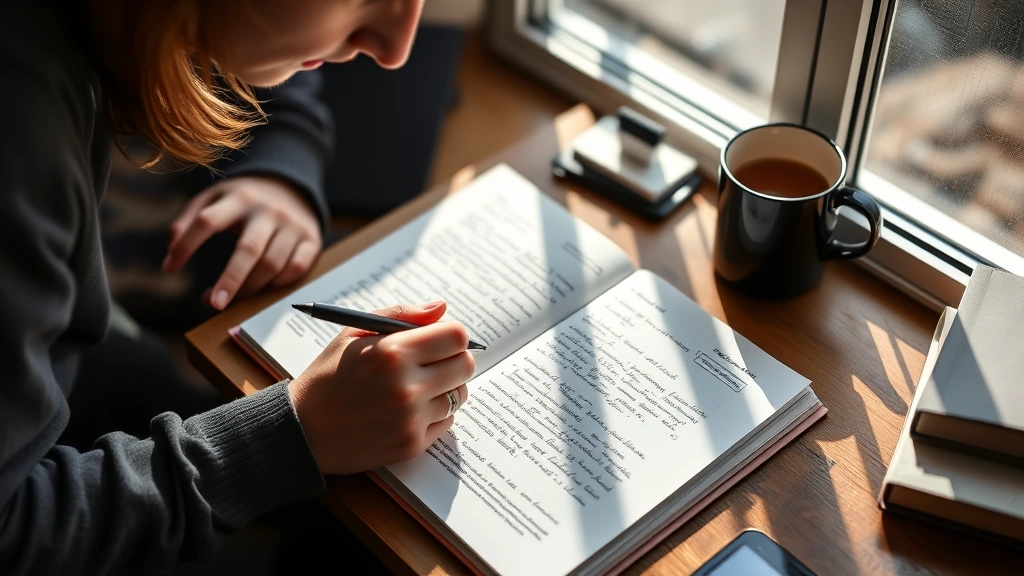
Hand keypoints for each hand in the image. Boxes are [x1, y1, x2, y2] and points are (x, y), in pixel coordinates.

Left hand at [163, 175, 321, 309]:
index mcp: (239, 197)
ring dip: (250, 289)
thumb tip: (171, 251)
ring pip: (272, 265)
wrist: (291, 185)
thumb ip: (190, 220)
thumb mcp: (214, 197)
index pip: (207, 221)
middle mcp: (268, 211)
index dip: (186, 246)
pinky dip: (278, 285)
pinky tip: (262, 289)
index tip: (168, 268)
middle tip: (213, 304)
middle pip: (248, 250)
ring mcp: (293, 226)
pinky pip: (296, 269)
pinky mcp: (312, 240)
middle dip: (230, 280)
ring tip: (232, 299)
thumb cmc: (244, 199)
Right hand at [288, 301, 474, 474]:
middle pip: (465, 365)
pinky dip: (434, 414)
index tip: (438, 340)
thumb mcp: (354, 334)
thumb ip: (402, 315)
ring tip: (416, 387)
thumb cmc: (328, 376)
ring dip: (446, 388)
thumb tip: (442, 307)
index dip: (450, 335)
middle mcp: (406, 386)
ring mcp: (411, 419)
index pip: (456, 336)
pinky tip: (408, 410)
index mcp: (392, 352)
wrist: (302, 430)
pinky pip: (447, 421)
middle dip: (452, 360)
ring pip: (459, 395)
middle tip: (431, 363)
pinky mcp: (412, 445)